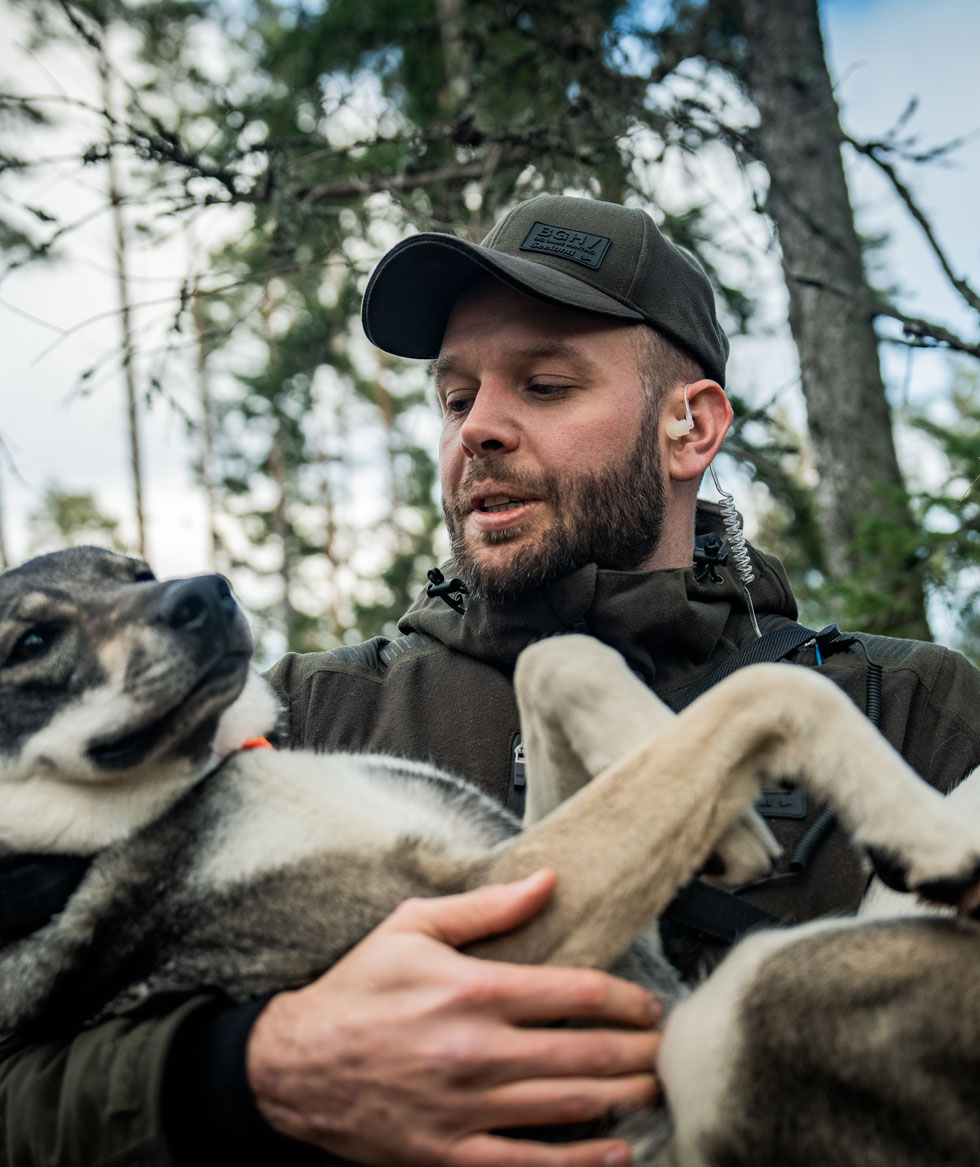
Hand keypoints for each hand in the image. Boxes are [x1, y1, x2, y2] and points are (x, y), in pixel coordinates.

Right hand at [246, 869, 660, 1166]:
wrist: (297, 1065)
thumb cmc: (358, 988)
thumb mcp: (413, 926)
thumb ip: (487, 907)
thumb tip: (548, 882)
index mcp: (476, 990)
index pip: (578, 994)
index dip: (627, 1001)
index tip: (649, 1005)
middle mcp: (480, 1051)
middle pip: (586, 1053)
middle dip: (639, 1053)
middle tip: (667, 1050)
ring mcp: (468, 1108)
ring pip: (569, 1107)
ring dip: (623, 1099)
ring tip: (654, 1089)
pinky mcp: (451, 1154)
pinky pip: (530, 1165)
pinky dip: (581, 1163)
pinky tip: (616, 1153)